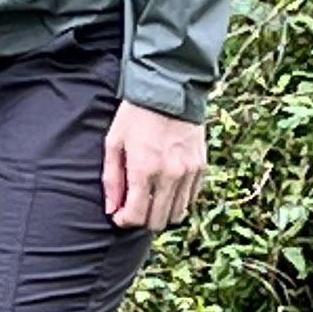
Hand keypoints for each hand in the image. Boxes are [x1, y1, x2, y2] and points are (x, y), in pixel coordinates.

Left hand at [102, 102, 205, 232]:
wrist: (170, 89)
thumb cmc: (136, 115)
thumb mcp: (114, 142)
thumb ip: (111, 179)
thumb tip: (112, 209)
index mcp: (144, 170)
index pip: (136, 216)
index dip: (124, 221)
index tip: (119, 215)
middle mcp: (169, 175)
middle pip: (157, 222)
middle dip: (142, 220)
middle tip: (133, 208)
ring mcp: (188, 172)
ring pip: (177, 214)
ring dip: (161, 213)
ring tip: (150, 199)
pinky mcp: (201, 167)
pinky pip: (191, 198)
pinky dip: (178, 200)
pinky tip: (166, 188)